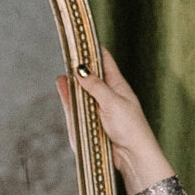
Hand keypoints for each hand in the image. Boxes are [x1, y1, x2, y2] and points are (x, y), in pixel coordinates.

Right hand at [57, 49, 166, 193]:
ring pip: (81, 91)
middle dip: (79, 67)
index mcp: (118, 86)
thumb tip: (80, 69)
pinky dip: (69, 97)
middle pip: (90, 76)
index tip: (82, 38)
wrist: (132, 156)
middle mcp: (108, 95)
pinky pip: (77, 106)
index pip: (105, 61)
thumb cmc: (130, 128)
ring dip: (72, 83)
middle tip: (66, 54)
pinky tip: (63, 87)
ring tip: (62, 73)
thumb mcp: (112, 102)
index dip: (93, 49)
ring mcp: (99, 108)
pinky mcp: (92, 122)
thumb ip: (95, 85)